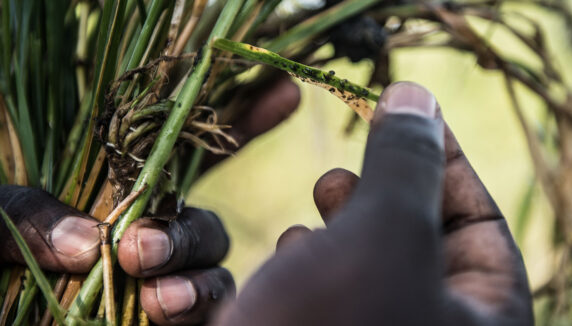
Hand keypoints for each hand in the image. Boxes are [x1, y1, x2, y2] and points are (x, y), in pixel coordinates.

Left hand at [0, 73, 299, 325]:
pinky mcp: (163, 325)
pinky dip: (199, 318)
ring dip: (198, 285)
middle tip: (139, 251)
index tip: (286, 93)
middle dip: (185, 237)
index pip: (189, 156)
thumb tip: (87, 242)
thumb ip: (27, 215)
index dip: (242, 122)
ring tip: (159, 303)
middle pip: (206, 229)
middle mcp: (153, 240)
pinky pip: (206, 321)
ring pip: (216, 277)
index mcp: (121, 197)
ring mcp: (163, 287)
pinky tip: (167, 314)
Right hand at [214, 82, 533, 324]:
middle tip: (345, 173)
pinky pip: (316, 293)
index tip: (410, 114)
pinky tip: (284, 251)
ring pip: (360, 265)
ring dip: (334, 228)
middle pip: (418, 244)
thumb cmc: (332, 325)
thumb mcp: (386, 233)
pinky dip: (301, 263)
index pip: (480, 226)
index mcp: (477, 323)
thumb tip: (416, 97)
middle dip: (380, 196)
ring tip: (315, 211)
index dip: (446, 161)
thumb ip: (407, 162)